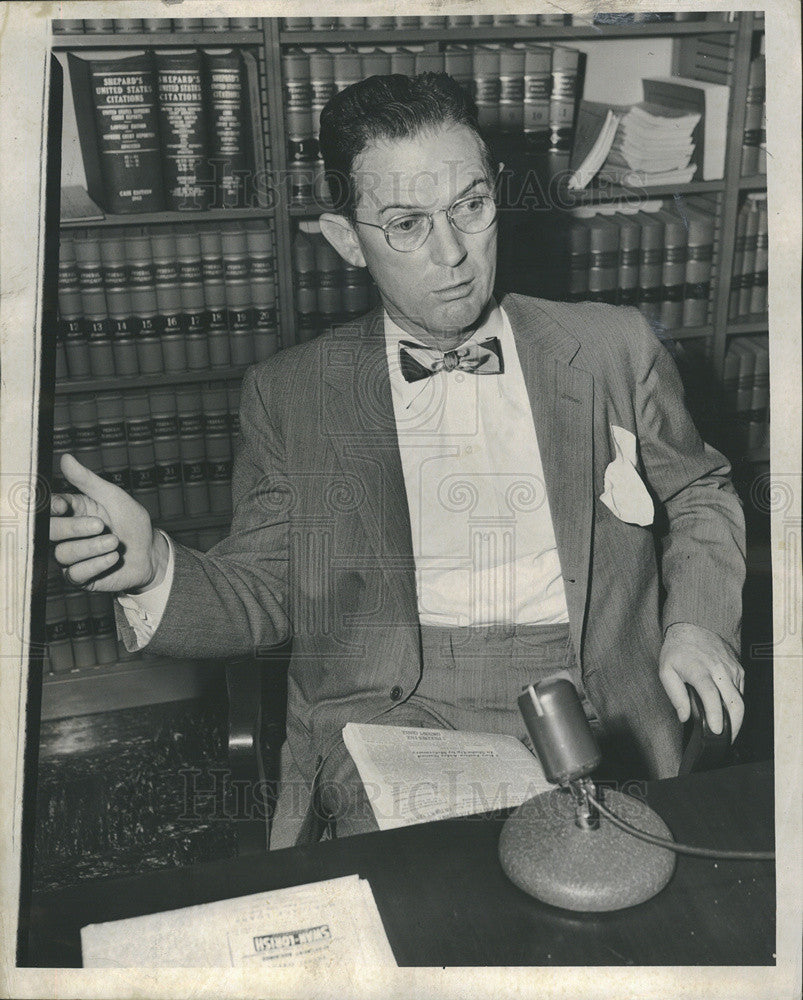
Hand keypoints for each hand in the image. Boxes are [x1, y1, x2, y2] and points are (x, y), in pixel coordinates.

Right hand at [50, 454, 167, 593]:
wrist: (150, 553)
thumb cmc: (131, 522)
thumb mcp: (113, 497)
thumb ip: (88, 481)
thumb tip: (66, 458)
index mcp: (72, 511)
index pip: (49, 508)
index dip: (52, 507)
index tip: (63, 507)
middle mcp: (66, 534)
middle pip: (51, 531)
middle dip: (74, 528)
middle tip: (101, 525)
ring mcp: (72, 557)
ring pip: (63, 554)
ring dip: (92, 548)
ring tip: (115, 542)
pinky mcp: (80, 577)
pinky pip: (75, 574)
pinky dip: (96, 564)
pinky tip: (113, 558)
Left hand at [659, 622, 744, 739]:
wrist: (693, 626)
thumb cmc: (678, 650)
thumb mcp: (666, 670)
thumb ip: (675, 695)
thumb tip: (684, 717)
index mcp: (699, 670)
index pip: (711, 696)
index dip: (715, 715)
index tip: (716, 731)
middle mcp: (719, 670)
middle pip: (734, 703)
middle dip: (734, 726)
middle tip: (726, 741)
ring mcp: (732, 669)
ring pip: (741, 699)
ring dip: (737, 718)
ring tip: (727, 731)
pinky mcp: (739, 669)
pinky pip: (742, 692)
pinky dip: (737, 704)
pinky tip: (729, 712)